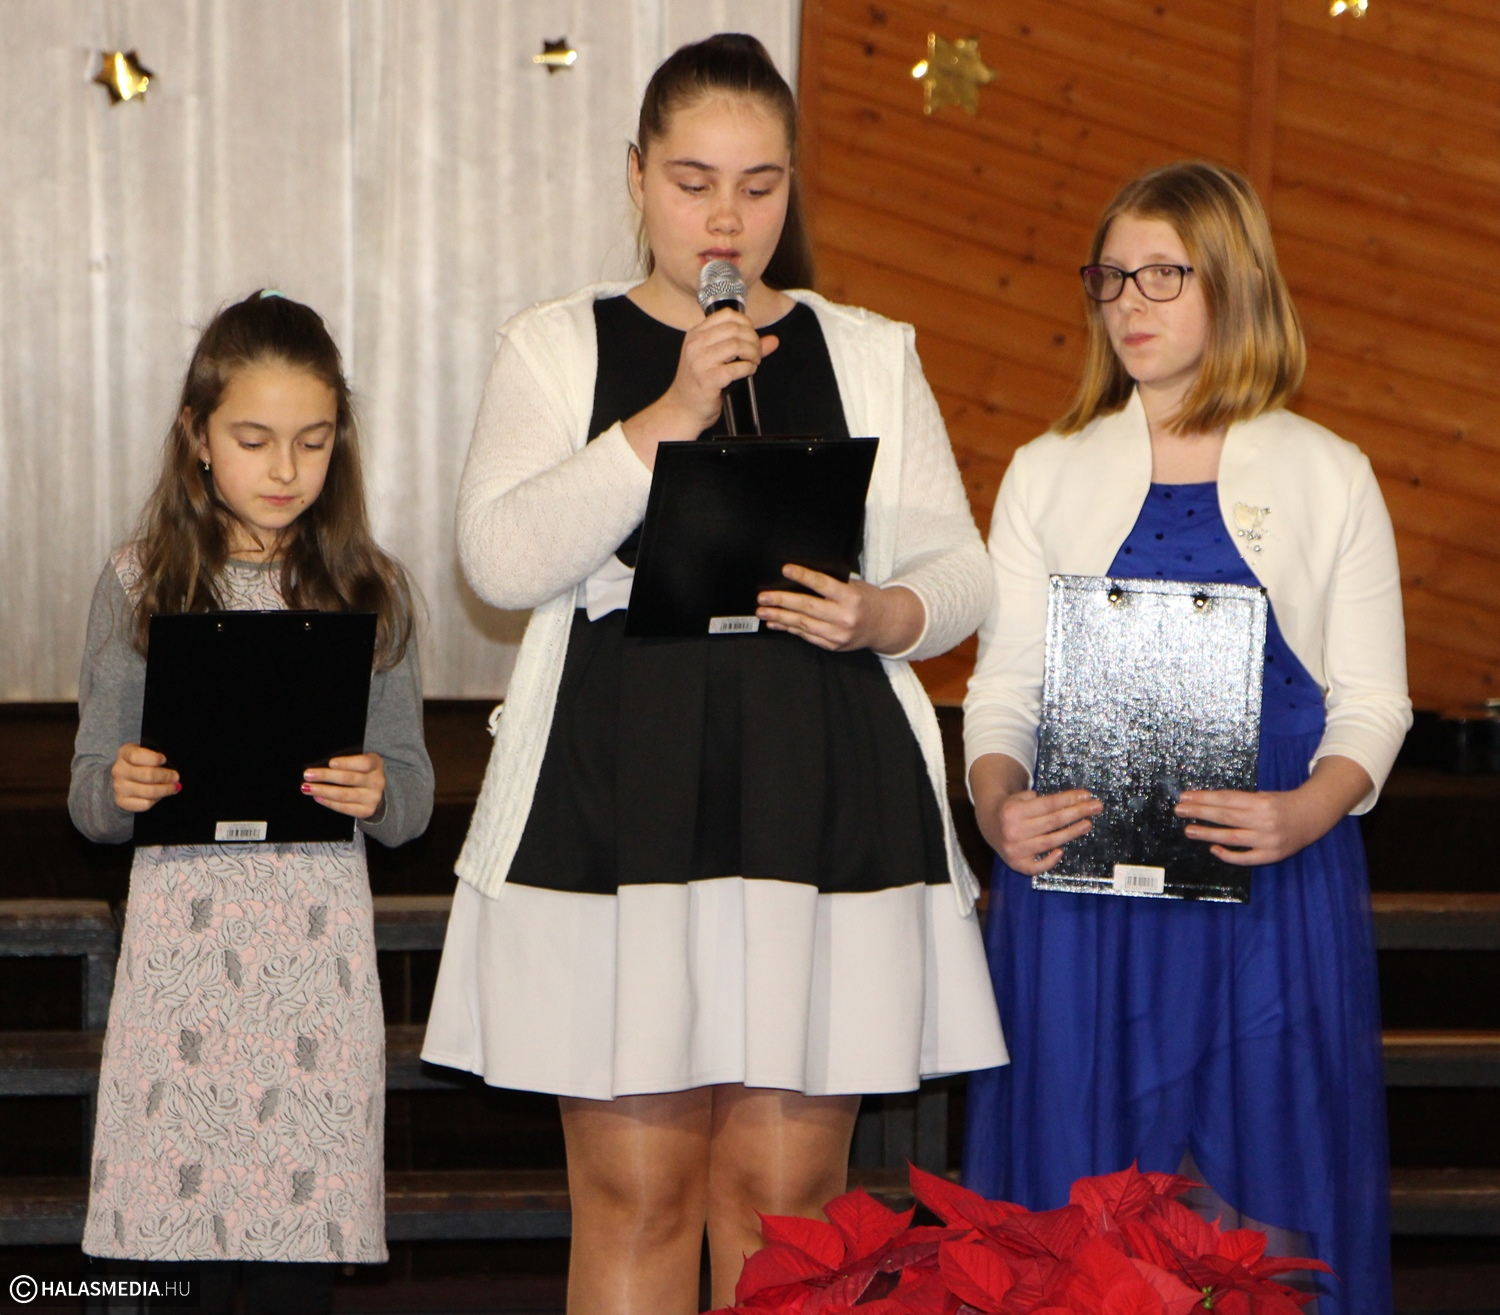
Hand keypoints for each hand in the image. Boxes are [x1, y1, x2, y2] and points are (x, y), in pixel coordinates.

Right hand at [112, 743, 179, 812]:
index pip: (136, 756)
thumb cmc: (142, 762)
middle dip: (166, 776)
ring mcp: (119, 787)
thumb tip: (173, 770)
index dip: (153, 758)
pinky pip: (144, 804)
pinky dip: (156, 800)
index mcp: (124, 753)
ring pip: (149, 792)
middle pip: (147, 775)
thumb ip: (157, 756)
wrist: (125, 777)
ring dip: (165, 790)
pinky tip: (160, 795)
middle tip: (176, 777)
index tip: (164, 760)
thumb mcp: (147, 751)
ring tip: (173, 787)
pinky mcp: (122, 801)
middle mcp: (119, 770)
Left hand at [303, 753, 385, 819]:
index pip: (363, 763)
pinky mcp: (366, 811)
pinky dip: (328, 802)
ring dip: (322, 791)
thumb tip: (321, 766)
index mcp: (376, 764)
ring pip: (344, 794)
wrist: (375, 791)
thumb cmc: (361, 772)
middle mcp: (377, 781)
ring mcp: (373, 798)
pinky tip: (318, 797)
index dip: (347, 763)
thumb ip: (346, 762)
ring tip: (307, 787)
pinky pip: (344, 807)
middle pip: (349, 778)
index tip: (330, 763)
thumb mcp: (359, 761)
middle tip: (308, 775)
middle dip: (326, 776)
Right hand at [621, 309, 778, 466]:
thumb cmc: (699, 382)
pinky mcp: (709, 379)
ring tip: (753, 361)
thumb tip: (772, 341)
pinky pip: (737, 367)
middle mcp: (696, 345)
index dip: (746, 323)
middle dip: (753, 339)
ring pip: (737, 345)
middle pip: (734, 329)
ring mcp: (701, 362)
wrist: (683, 408)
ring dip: (753, 353)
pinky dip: (749, 368)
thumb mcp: (715, 358)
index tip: (751, 335)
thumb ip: (744, 346)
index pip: (726, 315)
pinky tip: (748, 371)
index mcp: (695, 334)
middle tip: (755, 352)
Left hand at [756, 567, 923, 653]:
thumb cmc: (867, 600)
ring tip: (763, 611)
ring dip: (780, 617)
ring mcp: (838, 635)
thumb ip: (832, 585)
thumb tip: (799, 580)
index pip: (823, 585)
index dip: (803, 576)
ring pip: (803, 624)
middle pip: (807, 608)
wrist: (885, 625)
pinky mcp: (833, 645)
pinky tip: (776, 622)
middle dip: (782, 602)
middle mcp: (844, 618)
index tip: (785, 569)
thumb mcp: (855, 586)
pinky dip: (789, 628)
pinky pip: (806, 636)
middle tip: (763, 597)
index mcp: (851, 598)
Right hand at [977, 787, 1101, 874]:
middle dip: (1077, 813)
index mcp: (1013, 811)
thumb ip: (1039, 799)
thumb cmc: (1011, 809)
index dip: (1069, 799)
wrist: (988, 824)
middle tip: (1096, 807)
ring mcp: (1015, 850)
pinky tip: (1062, 851)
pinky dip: (1050, 861)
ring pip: (1050, 841)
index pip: (1048, 804)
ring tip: (1087, 824)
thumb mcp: (1018, 797)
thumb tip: (1072, 802)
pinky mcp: (1016, 864)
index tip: (1087, 795)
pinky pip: (1036, 867)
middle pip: (1053, 821)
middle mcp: (1013, 831)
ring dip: (1071, 833)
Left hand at [1175, 754, 1372, 865]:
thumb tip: (1206, 805)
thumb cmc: (1282, 804)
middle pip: (1225, 816)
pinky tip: (1213, 848)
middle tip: (1179, 810)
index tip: (1185, 797)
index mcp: (1260, 802)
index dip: (1203, 798)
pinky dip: (1228, 855)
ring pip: (1231, 837)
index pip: (1225, 799)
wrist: (1313, 816)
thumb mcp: (1262, 796)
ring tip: (1189, 830)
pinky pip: (1245, 858)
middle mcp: (1263, 820)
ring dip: (1207, 834)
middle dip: (1199, 813)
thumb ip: (1239, 802)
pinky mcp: (1271, 855)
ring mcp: (1267, 839)